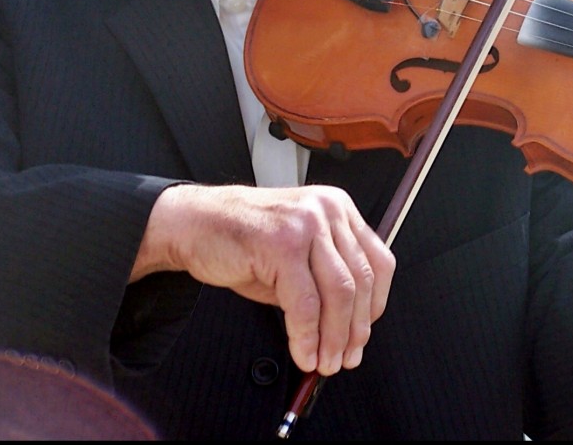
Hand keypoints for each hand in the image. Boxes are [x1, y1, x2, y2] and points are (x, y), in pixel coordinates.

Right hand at [133, 183, 394, 375]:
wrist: (194, 223)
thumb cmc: (243, 239)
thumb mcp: (297, 253)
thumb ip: (325, 279)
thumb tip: (348, 328)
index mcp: (338, 208)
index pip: (378, 262)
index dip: (375, 306)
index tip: (363, 335)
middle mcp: (327, 210)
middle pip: (360, 281)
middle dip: (355, 330)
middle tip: (345, 358)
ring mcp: (305, 224)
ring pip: (338, 293)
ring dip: (333, 338)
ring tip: (325, 362)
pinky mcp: (282, 244)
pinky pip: (304, 303)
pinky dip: (307, 336)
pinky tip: (304, 353)